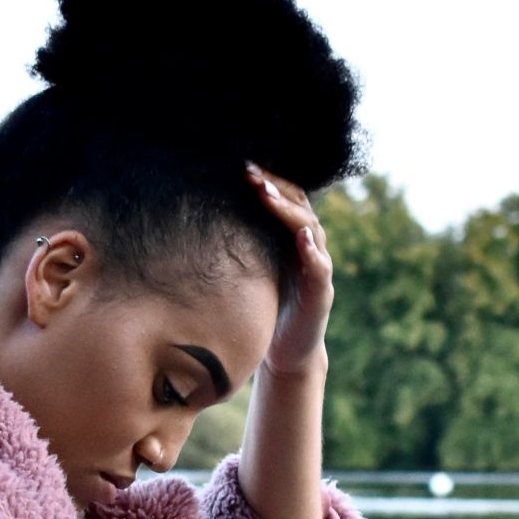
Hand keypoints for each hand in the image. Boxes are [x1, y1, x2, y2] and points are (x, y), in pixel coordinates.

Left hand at [246, 162, 332, 373]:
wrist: (287, 351)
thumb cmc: (266, 306)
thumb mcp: (249, 268)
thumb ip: (238, 243)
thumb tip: (196, 216)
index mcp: (291, 238)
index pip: (286, 198)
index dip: (269, 180)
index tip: (242, 166)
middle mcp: (309, 247)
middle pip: (299, 206)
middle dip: (276, 187)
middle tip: (251, 172)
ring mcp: (318, 269)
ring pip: (310, 229)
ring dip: (289, 210)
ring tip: (268, 194)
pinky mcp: (321, 294)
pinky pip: (319, 267)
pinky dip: (311, 251)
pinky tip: (300, 236)